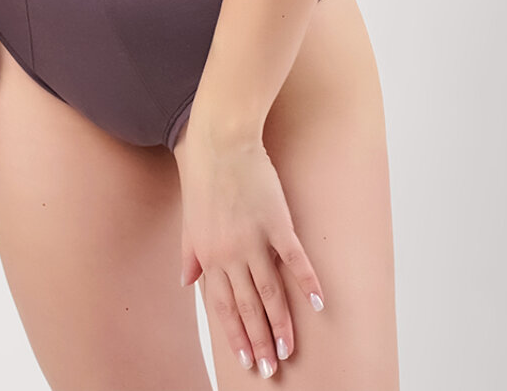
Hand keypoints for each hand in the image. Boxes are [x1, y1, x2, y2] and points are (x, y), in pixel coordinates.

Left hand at [175, 125, 324, 376]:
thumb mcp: (189, 217)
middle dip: (258, 341)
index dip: (235, 334)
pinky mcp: (277, 222)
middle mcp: (231, 253)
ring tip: (288, 350)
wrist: (220, 139)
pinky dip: (307, 282)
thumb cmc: (201, 171)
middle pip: (248, 306)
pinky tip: (318, 303)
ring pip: (270, 292)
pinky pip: (295, 260)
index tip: (244, 357)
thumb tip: (187, 280)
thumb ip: (190, 252)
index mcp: (209, 253)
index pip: (223, 305)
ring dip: (280, 324)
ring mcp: (256, 239)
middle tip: (269, 369)